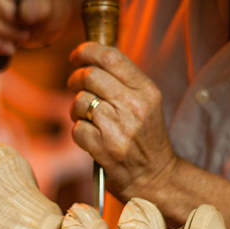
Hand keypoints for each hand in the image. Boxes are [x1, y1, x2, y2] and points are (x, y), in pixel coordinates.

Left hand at [67, 42, 177, 200]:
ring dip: (76, 108)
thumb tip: (90, 59)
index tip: (77, 55)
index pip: (112, 58)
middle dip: (75, 78)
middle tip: (74, 86)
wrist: (155, 178)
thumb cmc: (145, 138)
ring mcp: (119, 128)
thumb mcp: (146, 104)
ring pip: (80, 101)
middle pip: (90, 76)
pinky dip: (78, 131)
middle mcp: (134, 106)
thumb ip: (123, 81)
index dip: (88, 51)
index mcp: (146, 91)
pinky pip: (76, 128)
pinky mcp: (104, 149)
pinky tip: (90, 136)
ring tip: (86, 116)